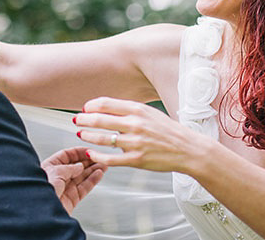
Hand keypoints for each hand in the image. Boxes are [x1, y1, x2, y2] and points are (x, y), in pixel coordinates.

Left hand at [39, 146, 105, 213]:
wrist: (41, 212)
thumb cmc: (41, 191)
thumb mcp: (56, 172)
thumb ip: (70, 168)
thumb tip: (80, 166)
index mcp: (49, 168)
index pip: (66, 156)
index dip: (78, 152)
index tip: (89, 151)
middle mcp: (57, 178)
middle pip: (76, 167)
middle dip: (88, 162)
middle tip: (100, 158)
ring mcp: (64, 189)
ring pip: (82, 177)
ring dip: (93, 170)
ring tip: (103, 165)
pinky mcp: (71, 200)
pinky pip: (84, 188)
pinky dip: (92, 180)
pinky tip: (99, 174)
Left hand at [74, 96, 209, 172]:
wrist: (188, 149)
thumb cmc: (169, 131)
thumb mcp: (150, 113)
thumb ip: (130, 110)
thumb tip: (107, 108)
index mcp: (138, 110)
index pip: (106, 104)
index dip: (91, 106)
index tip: (85, 108)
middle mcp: (135, 124)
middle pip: (100, 120)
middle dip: (84, 120)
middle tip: (76, 120)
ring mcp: (135, 143)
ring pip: (102, 139)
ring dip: (87, 136)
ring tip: (80, 134)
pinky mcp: (136, 160)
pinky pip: (110, 159)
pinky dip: (97, 156)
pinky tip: (91, 153)